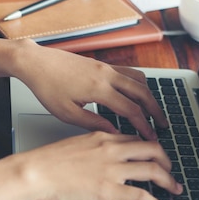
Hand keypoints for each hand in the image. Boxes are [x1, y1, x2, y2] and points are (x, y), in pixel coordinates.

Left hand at [12, 41, 166, 139]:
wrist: (36, 63)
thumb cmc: (47, 88)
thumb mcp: (67, 113)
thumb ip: (93, 123)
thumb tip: (114, 133)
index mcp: (99, 90)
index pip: (131, 110)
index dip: (143, 126)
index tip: (151, 137)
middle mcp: (107, 75)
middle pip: (142, 93)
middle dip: (155, 111)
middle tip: (163, 125)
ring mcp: (106, 67)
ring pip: (139, 80)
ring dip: (150, 96)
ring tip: (154, 111)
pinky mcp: (102, 64)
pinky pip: (130, 73)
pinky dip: (139, 85)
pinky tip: (139, 95)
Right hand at [15, 131, 181, 199]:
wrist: (34, 173)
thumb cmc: (46, 163)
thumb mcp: (74, 145)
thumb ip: (92, 150)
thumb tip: (100, 160)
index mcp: (102, 137)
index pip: (135, 140)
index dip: (150, 149)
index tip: (155, 157)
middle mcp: (112, 150)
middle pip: (152, 150)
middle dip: (167, 162)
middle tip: (170, 171)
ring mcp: (112, 170)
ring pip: (152, 170)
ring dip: (169, 181)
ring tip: (175, 189)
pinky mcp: (109, 190)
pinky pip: (141, 196)